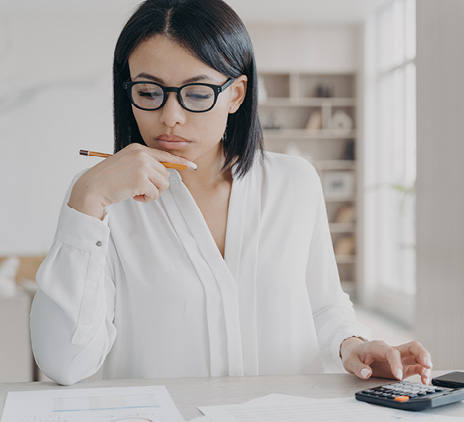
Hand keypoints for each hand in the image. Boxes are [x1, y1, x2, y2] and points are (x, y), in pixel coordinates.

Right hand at [68, 143, 195, 219]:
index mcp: (138, 148)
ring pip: (163, 183)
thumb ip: (144, 164)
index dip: (180, 162)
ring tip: (136, 192)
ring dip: (153, 193)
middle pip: (166, 172)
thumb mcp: (127, 164)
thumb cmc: (108, 179)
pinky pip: (155, 193)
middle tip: (141, 189)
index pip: (165, 155)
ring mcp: (142, 165)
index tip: (192, 166)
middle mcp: (141, 154)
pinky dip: (147, 198)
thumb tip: (165, 172)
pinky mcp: (141, 178)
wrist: (92, 188)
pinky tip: (134, 196)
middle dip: (157, 185)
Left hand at [340, 338, 432, 383]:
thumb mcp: (349, 361)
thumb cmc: (353, 355)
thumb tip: (366, 373)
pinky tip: (424, 380)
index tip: (397, 376)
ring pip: (417, 355)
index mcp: (378, 346)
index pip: (391, 352)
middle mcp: (391, 350)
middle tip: (427, 365)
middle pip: (412, 346)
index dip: (396, 363)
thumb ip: (357, 367)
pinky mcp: (402, 366)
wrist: (354, 353)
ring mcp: (399, 358)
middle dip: (422, 354)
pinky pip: (416, 367)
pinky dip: (422, 372)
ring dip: (425, 364)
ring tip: (426, 377)